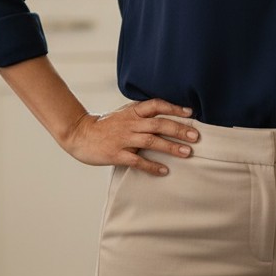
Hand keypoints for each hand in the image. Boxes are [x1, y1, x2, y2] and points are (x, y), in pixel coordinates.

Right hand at [64, 98, 198, 175]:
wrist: (79, 134)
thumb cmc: (105, 125)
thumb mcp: (123, 114)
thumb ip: (141, 114)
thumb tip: (166, 116)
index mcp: (132, 112)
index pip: (156, 105)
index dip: (174, 108)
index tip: (190, 113)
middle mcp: (130, 123)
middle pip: (158, 124)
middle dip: (179, 130)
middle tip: (195, 136)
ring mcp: (123, 139)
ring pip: (151, 141)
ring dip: (171, 147)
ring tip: (187, 153)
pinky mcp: (116, 154)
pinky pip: (137, 161)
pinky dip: (152, 166)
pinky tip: (164, 170)